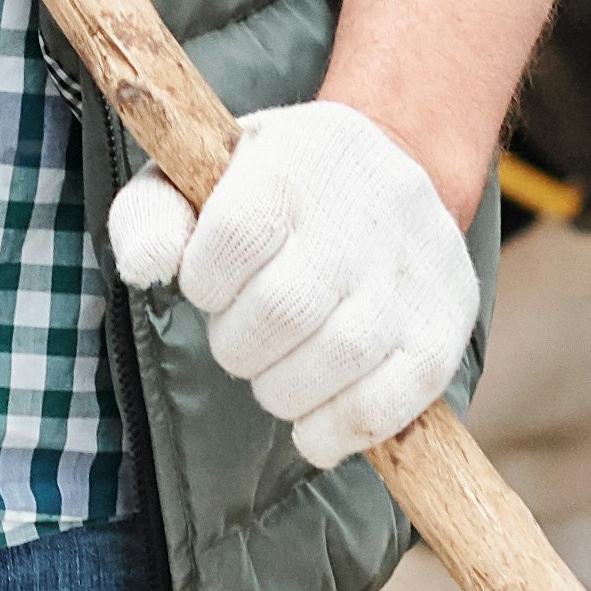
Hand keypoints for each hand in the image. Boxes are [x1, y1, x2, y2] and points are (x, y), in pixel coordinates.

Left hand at [107, 102, 479, 465]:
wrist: (391, 162)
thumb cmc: (272, 183)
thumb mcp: (201, 170)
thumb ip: (150, 214)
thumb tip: (146, 267)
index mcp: (296, 161)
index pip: (237, 235)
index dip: (206, 279)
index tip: (211, 282)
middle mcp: (365, 212)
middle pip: (284, 308)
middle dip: (240, 344)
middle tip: (243, 338)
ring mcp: (412, 274)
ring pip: (338, 358)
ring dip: (282, 389)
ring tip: (277, 373)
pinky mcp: (444, 329)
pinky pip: (387, 401)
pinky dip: (336, 429)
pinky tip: (313, 421)